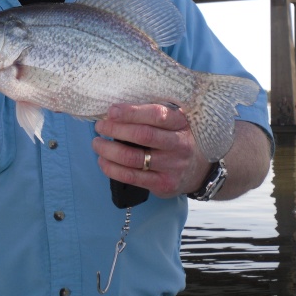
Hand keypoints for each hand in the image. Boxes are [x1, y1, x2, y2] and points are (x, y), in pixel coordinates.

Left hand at [92, 103, 210, 198]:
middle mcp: (179, 144)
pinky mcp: (163, 184)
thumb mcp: (173, 122)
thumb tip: (114, 111)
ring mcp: (172, 166)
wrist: (199, 170)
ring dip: (109, 150)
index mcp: (181, 123)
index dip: (131, 112)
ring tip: (97, 143)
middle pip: (142, 135)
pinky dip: (112, 169)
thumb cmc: (176, 138)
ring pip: (133, 158)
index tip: (111, 111)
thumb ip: (151, 115)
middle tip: (99, 126)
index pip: (156, 114)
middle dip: (115, 129)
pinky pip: (132, 177)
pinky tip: (103, 161)